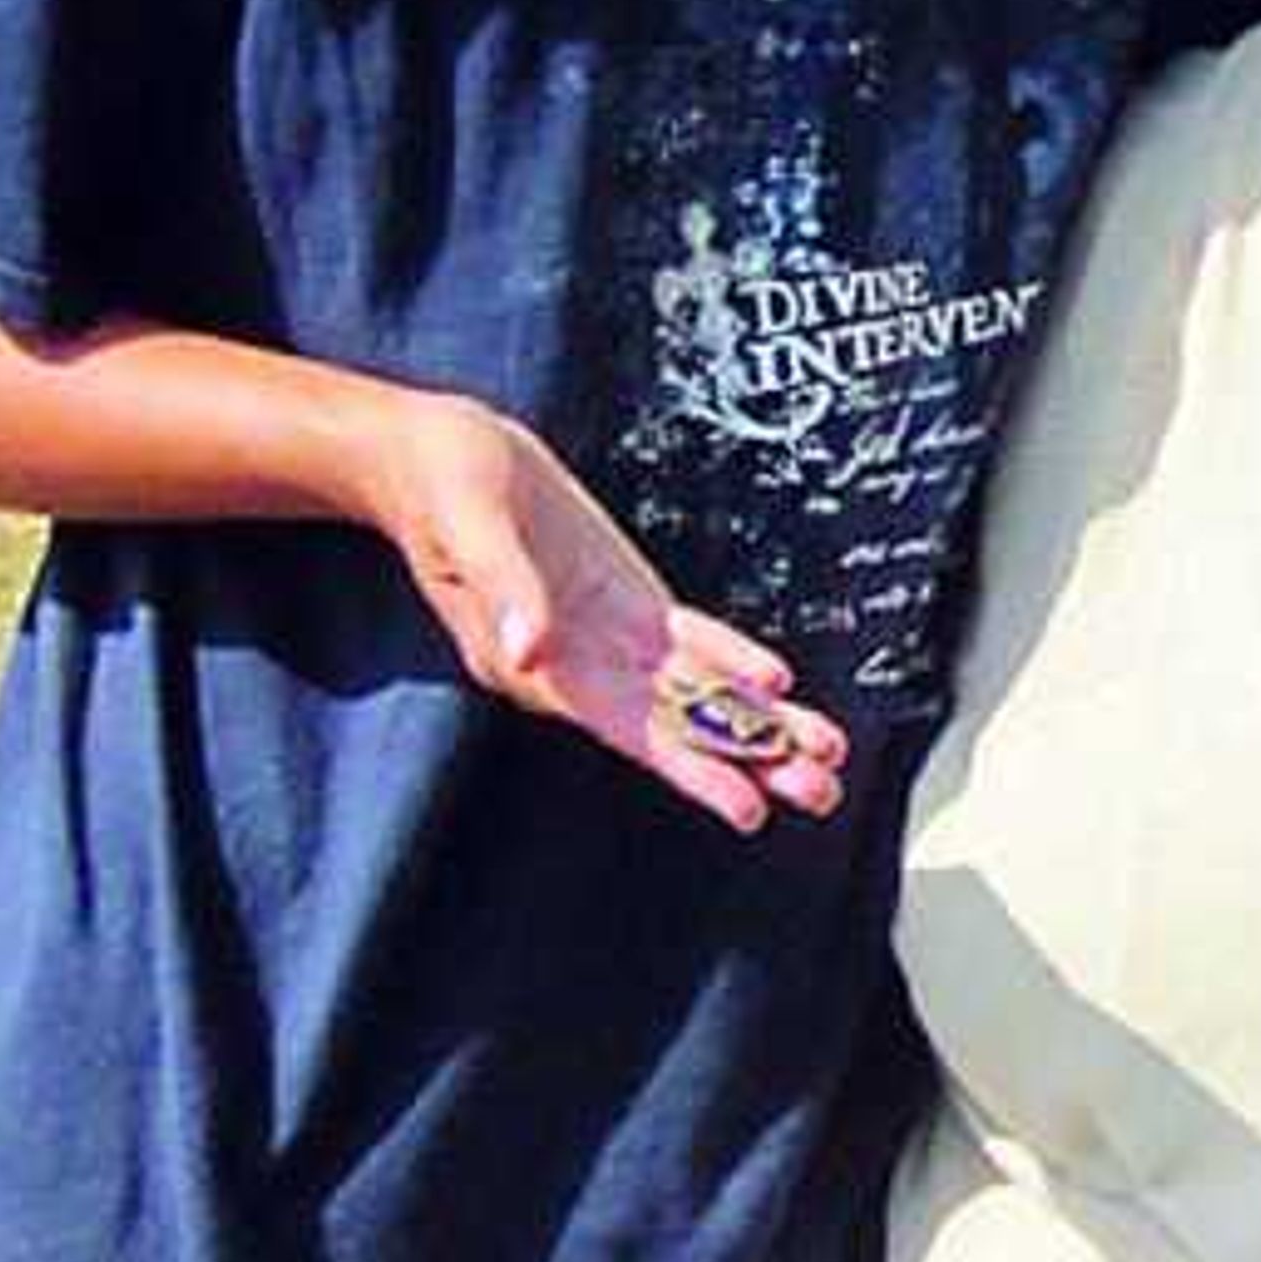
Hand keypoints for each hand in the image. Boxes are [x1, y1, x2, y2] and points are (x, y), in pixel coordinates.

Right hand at [357, 393, 845, 830]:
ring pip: (696, 695)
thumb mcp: (467, 528)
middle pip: (676, 727)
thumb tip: (531, 650)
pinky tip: (779, 686)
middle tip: (819, 792)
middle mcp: (579, 668)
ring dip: (760, 726)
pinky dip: (735, 665)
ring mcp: (608, 639)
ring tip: (825, 756)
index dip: (688, 767)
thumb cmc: (439, 490)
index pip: (626, 731)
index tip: (743, 805)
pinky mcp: (626, 604)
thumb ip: (502, 589)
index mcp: (535, 668)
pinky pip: (692, 643)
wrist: (435, 456)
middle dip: (750, 760)